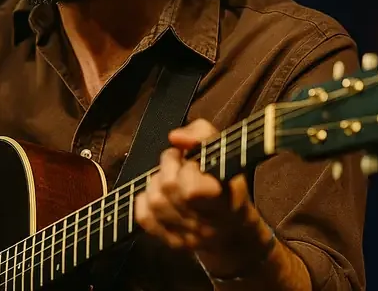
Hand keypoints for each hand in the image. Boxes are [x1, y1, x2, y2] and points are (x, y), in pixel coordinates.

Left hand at [133, 119, 272, 272]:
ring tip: (169, 179)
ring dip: (156, 182)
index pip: (191, 188)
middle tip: (178, 163)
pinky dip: (145, 201)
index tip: (194, 160)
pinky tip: (159, 195)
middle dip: (168, 166)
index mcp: (224, 200)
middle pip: (168, 188)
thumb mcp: (225, 152)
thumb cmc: (228, 185)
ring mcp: (187, 236)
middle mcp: (205, 223)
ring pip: (154, 201)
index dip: (187, 167)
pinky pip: (144, 218)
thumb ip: (202, 134)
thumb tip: (174, 137)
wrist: (233, 231)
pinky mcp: (172, 243)